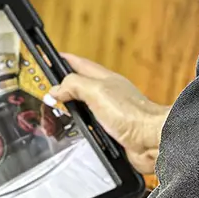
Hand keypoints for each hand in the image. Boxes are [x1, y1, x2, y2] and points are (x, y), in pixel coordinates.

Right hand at [46, 54, 167, 176]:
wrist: (151, 139)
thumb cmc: (131, 113)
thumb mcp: (97, 91)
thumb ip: (74, 85)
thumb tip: (56, 89)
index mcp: (104, 79)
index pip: (79, 64)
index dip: (64, 60)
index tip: (50, 58)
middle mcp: (107, 94)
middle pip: (80, 86)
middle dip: (62, 87)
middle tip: (47, 90)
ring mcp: (109, 113)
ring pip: (84, 108)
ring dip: (70, 109)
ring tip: (55, 111)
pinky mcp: (111, 132)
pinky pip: (90, 127)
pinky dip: (79, 128)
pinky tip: (73, 132)